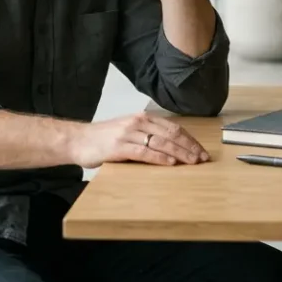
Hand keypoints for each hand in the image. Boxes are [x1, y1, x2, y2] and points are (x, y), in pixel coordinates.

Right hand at [67, 112, 210, 168]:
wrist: (78, 139)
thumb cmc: (104, 138)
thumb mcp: (129, 131)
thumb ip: (147, 135)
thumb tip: (172, 148)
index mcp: (143, 118)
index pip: (173, 128)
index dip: (189, 139)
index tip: (201, 150)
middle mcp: (138, 123)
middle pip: (171, 134)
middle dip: (189, 147)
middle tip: (203, 158)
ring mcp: (128, 134)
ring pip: (161, 143)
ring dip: (179, 153)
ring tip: (192, 162)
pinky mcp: (119, 147)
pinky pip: (144, 152)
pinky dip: (159, 157)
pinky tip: (170, 163)